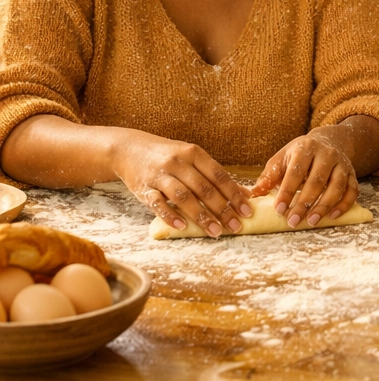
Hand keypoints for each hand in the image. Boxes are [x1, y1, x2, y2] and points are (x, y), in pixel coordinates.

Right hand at [113, 133, 251, 236]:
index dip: (234, 193)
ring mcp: (160, 175)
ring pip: (184, 197)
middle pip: (204, 188)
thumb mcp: (192, 159)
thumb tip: (243, 192)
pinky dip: (170, 216)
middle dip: (222, 209)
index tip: (247, 209)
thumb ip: (214, 175)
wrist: (130, 149)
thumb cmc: (169, 156)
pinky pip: (157, 204)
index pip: (219, 175)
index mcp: (194, 153)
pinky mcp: (144, 188)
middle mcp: (178, 162)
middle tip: (236, 226)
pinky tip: (182, 227)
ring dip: (201, 216)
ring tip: (215, 231)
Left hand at [250, 128, 358, 226]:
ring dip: (324, 205)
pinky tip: (333, 216)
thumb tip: (254, 193)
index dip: (287, 191)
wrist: (329, 141)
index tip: (279, 210)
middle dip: (304, 203)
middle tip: (293, 221)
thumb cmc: (300, 154)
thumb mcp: (283, 158)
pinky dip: (344, 204)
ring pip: (337, 186)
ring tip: (312, 221)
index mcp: (306, 147)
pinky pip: (352, 190)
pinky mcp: (352, 173)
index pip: (296, 171)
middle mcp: (327, 154)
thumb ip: (269, 176)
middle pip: (317, 180)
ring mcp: (342, 163)